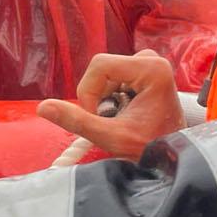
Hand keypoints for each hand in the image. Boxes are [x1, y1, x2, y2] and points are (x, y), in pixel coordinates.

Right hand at [37, 49, 183, 156]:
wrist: (173, 156)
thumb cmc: (150, 148)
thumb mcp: (111, 137)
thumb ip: (77, 121)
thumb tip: (43, 107)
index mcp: (152, 69)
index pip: (100, 65)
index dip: (88, 92)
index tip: (96, 117)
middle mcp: (153, 60)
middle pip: (102, 68)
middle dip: (96, 96)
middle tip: (107, 120)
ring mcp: (150, 64)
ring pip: (105, 73)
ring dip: (103, 97)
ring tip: (117, 119)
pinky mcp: (146, 71)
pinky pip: (114, 76)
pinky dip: (110, 96)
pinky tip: (123, 112)